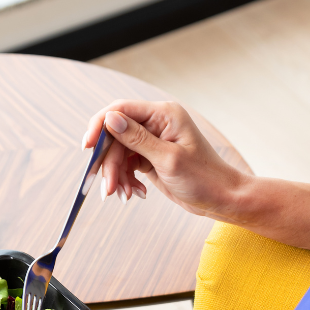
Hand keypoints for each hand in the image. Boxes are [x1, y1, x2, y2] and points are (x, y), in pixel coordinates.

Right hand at [82, 100, 247, 216]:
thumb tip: (109, 119)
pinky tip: (135, 193)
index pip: (121, 110)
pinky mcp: (150, 158)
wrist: (222, 199)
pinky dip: (126, 179)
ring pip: (119, 152)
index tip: (87, 147)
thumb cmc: (204, 178)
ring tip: (123, 195)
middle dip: (109, 162)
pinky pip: (127, 164)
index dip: (100, 126)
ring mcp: (153, 141)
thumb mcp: (168, 159)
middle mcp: (157, 124)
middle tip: (107, 187)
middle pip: (116, 135)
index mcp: (164, 115)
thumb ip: (137, 139)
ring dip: (116, 175)